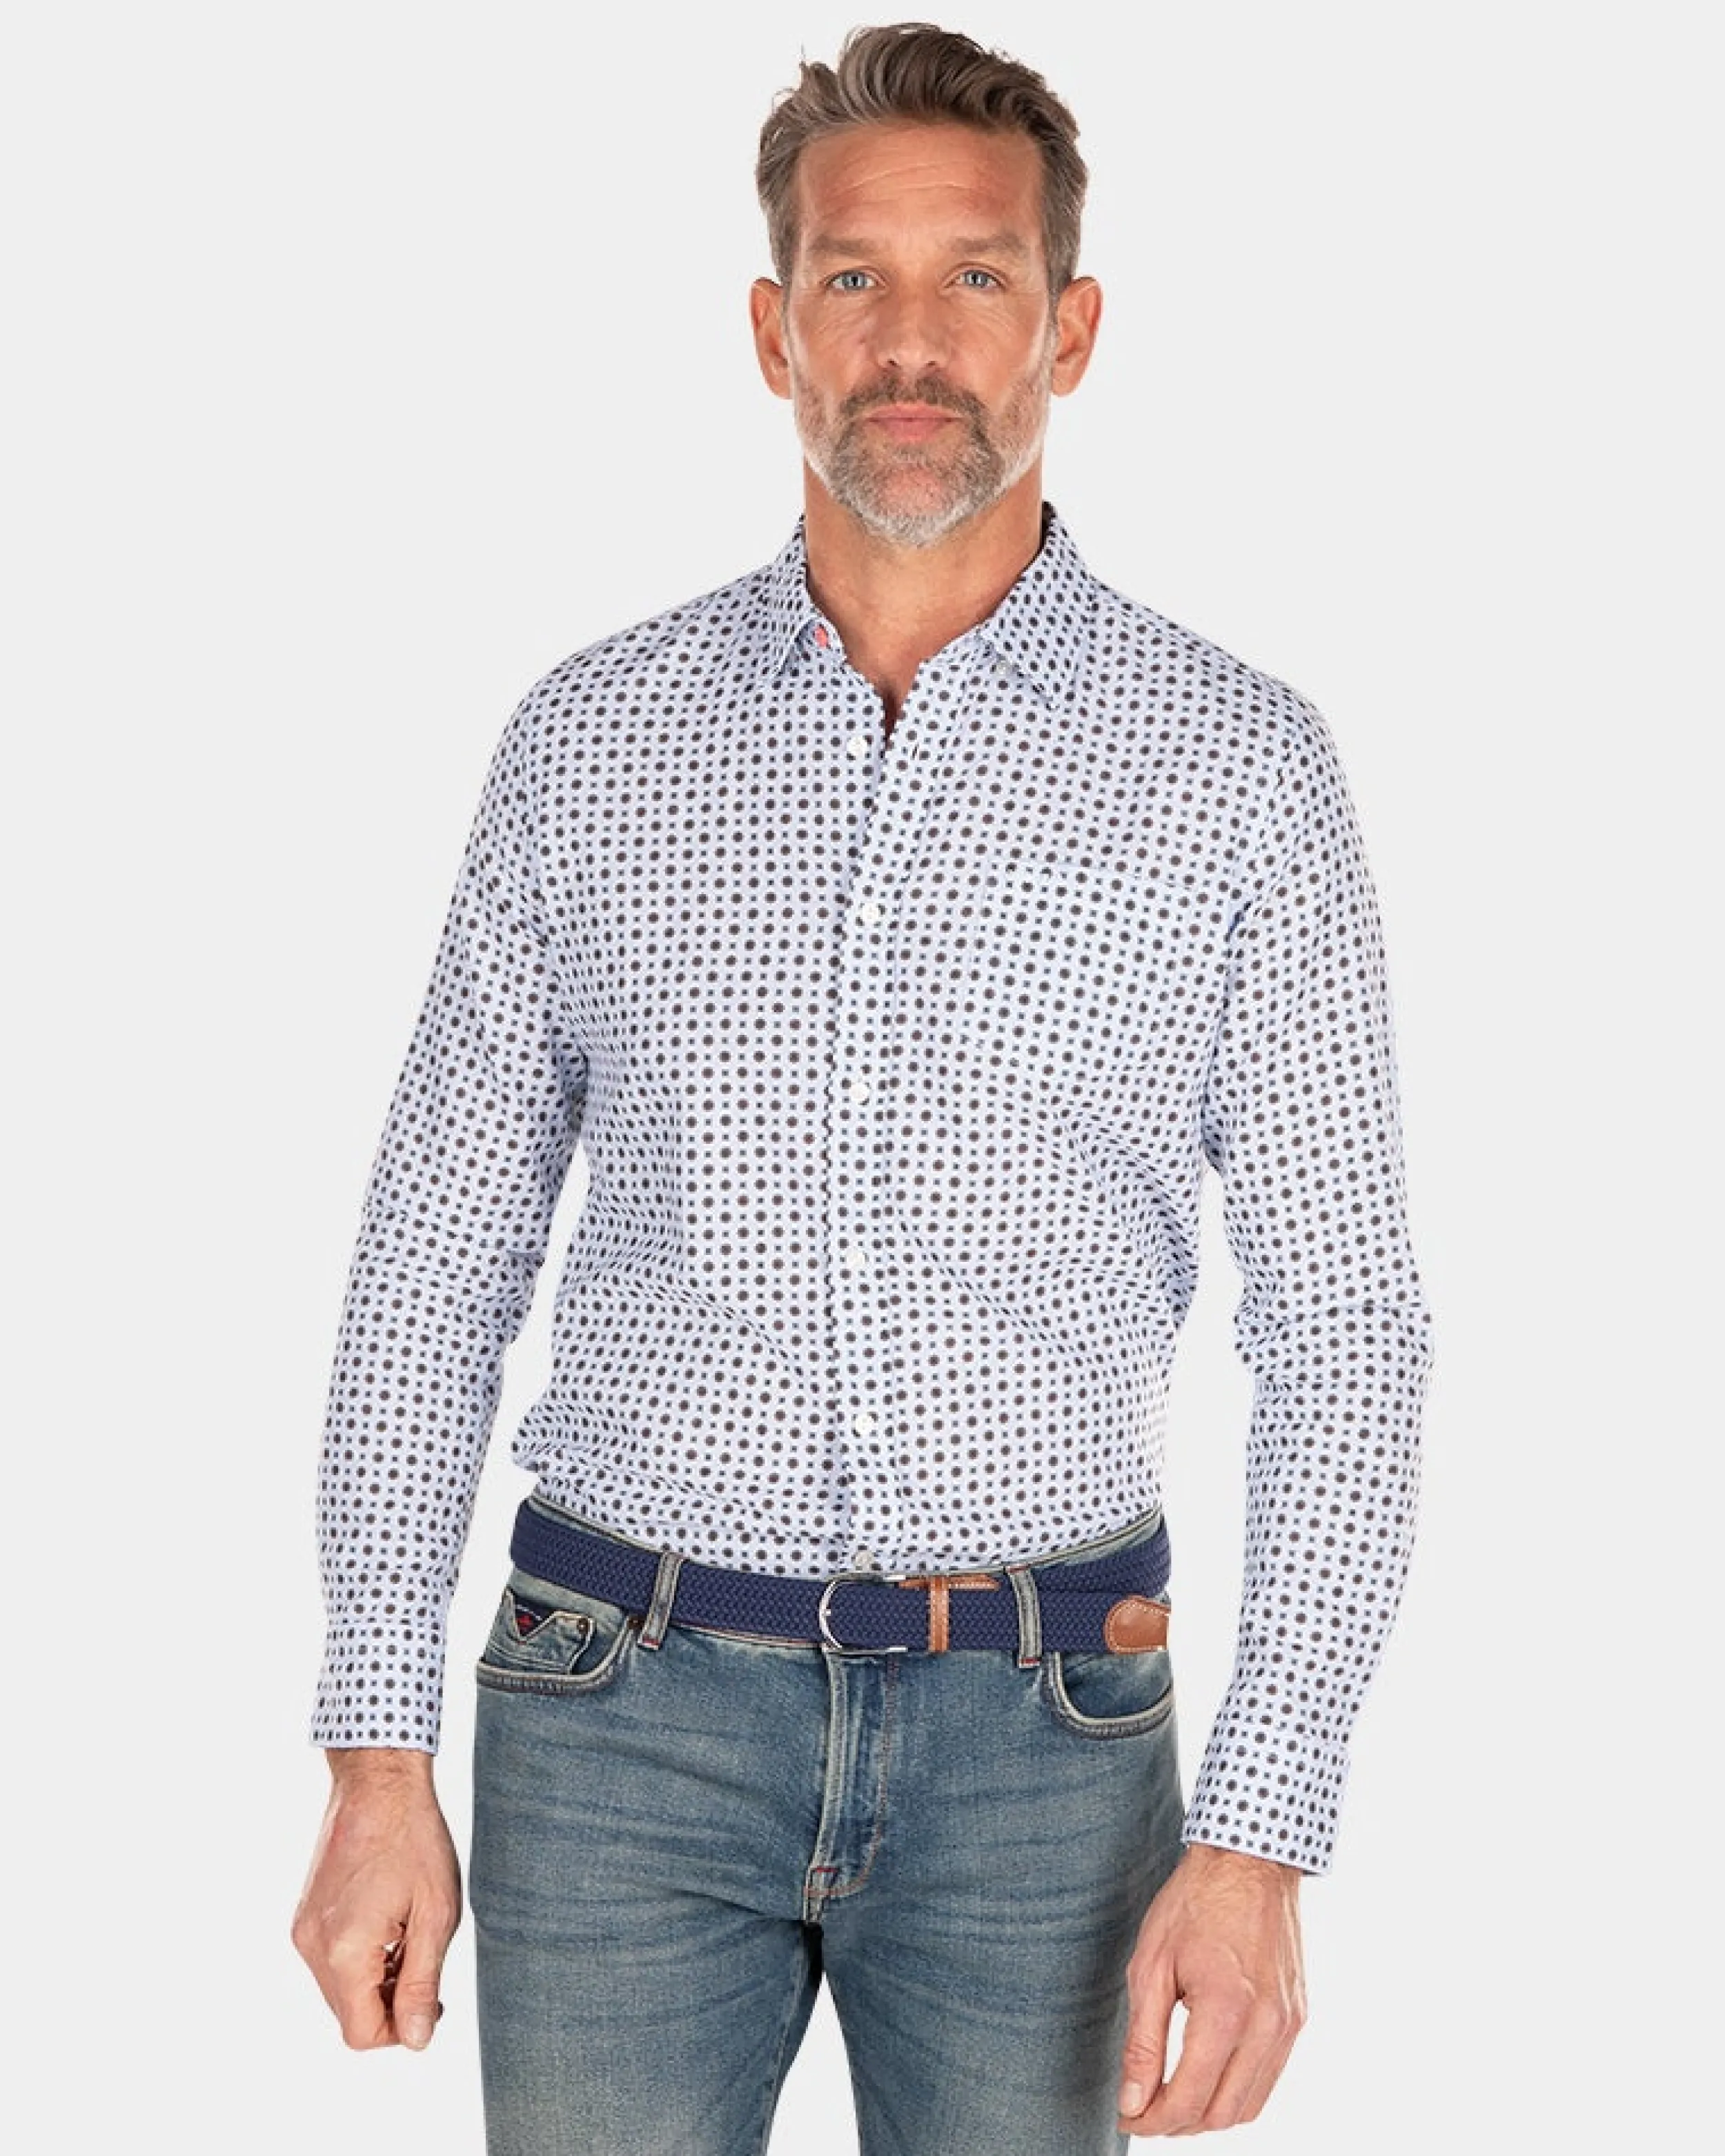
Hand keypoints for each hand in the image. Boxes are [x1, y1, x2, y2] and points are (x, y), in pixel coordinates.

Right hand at [292, 1748, 461, 2050]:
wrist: (378, 1783)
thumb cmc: (412, 1837)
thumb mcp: (435, 1914)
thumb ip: (421, 1983)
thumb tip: (415, 2039)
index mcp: (343, 1950)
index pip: (361, 2033)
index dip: (399, 2030)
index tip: (430, 2000)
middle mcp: (312, 1946)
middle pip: (348, 2013)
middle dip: (389, 2002)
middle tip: (425, 1961)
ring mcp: (303, 1929)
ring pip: (339, 1989)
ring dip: (375, 1979)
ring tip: (408, 1932)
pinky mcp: (304, 1915)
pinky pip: (330, 1961)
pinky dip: (359, 1958)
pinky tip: (388, 1920)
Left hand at [1117, 1842, 1305, 2135]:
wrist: (1250, 1859)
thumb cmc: (1195, 1902)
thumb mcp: (1151, 1965)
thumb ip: (1143, 2041)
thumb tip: (1133, 2102)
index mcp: (1227, 2011)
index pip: (1189, 2099)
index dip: (1153, 2120)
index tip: (1128, 2117)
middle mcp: (1267, 2026)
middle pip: (1222, 2114)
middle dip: (1178, 2123)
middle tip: (1144, 2109)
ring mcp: (1288, 2023)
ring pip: (1250, 2105)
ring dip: (1209, 2114)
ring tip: (1172, 2096)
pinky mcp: (1297, 2016)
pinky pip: (1269, 2077)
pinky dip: (1237, 2091)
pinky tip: (1207, 2073)